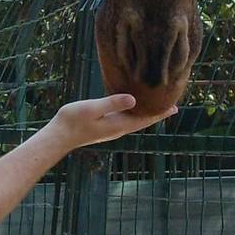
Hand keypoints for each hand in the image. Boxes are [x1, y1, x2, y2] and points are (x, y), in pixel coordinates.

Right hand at [52, 94, 177, 149]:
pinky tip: (133, 107)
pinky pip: (125, 119)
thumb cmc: (73, 120)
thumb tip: (134, 99)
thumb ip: (112, 103)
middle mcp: (118, 128)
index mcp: (119, 124)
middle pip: (143, 120)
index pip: (145, 119)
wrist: (59, 136)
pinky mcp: (104, 126)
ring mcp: (111, 129)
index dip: (160, 113)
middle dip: (157, 113)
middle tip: (172, 106)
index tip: (174, 107)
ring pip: (135, 120)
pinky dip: (134, 112)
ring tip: (156, 106)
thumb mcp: (93, 108)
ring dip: (146, 113)